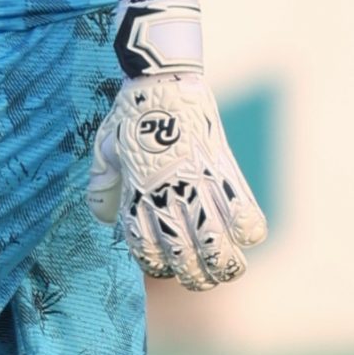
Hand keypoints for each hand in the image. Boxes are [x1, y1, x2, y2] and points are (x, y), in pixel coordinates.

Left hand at [87, 0, 267, 289]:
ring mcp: (196, 182)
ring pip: (216, 243)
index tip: (167, 266)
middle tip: (203, 277)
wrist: (161, 77)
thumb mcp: (104, 149)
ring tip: (229, 269)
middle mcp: (166, 194)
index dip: (158, 266)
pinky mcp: (222, 167)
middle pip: (185, 255)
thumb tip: (105, 217)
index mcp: (135, 193)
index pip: (147, 248)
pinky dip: (250, 228)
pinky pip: (244, 209)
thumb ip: (103, 185)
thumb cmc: (131, 112)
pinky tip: (248, 236)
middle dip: (195, 276)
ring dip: (225, 264)